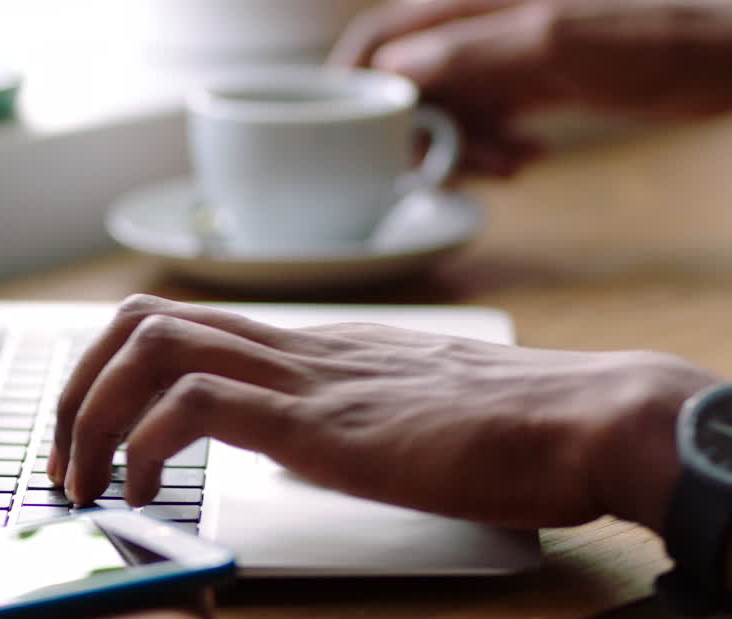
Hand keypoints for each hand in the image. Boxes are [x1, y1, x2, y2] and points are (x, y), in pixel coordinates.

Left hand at [48, 295, 718, 532]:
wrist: (575, 419)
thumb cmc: (504, 428)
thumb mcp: (392, 416)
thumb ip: (330, 416)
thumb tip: (283, 440)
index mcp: (305, 349)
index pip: (177, 322)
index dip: (108, 370)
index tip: (88, 434)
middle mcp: (290, 349)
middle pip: (139, 322)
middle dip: (77, 388)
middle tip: (64, 461)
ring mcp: (300, 378)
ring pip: (151, 348)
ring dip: (92, 416)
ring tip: (86, 485)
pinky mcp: (317, 422)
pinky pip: (194, 406)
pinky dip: (145, 450)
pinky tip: (147, 499)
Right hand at [328, 0, 731, 174]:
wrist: (722, 57)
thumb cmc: (650, 37)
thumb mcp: (551, 42)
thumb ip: (468, 52)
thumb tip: (394, 73)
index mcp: (471, 4)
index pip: (380, 38)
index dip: (358, 86)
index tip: (358, 140)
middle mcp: (478, 29)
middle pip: (409, 85)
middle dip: (424, 134)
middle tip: (462, 167)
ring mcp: (505, 58)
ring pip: (447, 111)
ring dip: (463, 150)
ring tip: (508, 167)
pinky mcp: (532, 83)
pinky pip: (485, 122)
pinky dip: (492, 149)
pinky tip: (528, 159)